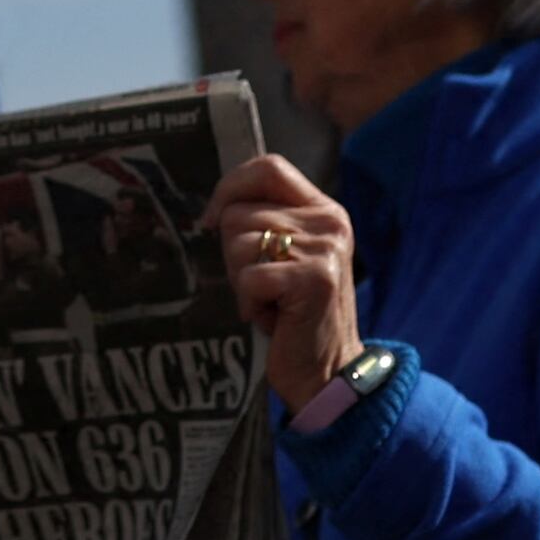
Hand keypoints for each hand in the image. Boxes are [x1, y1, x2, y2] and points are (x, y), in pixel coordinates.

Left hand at [204, 155, 360, 409]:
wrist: (326, 371)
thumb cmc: (294, 315)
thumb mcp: (286, 257)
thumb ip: (266, 223)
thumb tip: (215, 206)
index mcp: (324, 210)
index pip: (269, 167)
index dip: (231, 187)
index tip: (210, 219)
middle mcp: (330, 222)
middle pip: (241, 212)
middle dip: (233, 254)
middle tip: (261, 286)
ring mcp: (324, 250)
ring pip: (239, 244)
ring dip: (241, 281)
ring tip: (270, 302)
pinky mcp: (314, 279)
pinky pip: (248, 277)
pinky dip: (248, 303)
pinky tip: (272, 318)